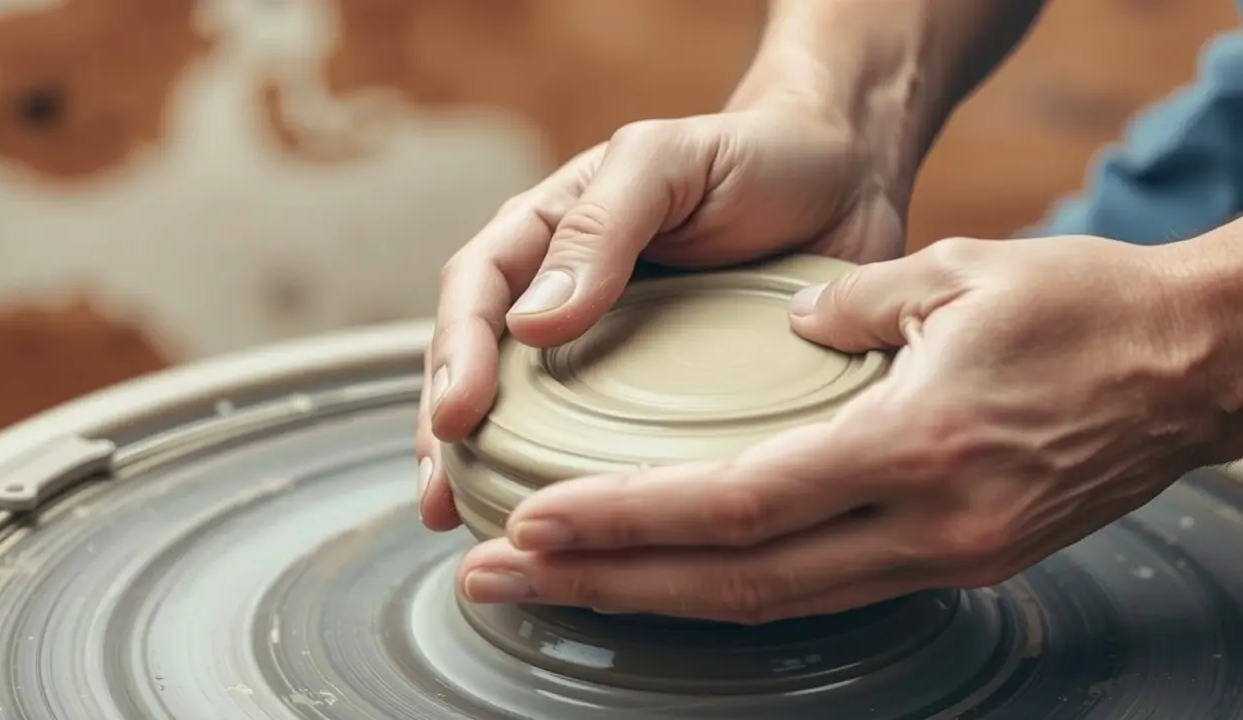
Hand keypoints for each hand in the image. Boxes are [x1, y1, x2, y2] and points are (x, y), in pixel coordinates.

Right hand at [417, 103, 906, 528]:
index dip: (454, 354)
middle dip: (447, 430)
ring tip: (469, 518)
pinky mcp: (664, 391)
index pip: (476, 288)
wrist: (846, 179)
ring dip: (490, 466)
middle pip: (480, 362)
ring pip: (527, 410)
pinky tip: (567, 519)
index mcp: (552, 229)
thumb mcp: (668, 161)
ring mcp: (611, 347)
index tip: (456, 416)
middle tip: (441, 494)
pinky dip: (574, 479)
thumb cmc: (755, 155)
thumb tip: (531, 320)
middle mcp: (567, 294)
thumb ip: (602, 223)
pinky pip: (604, 437)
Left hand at [453, 235, 1224, 622]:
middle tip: (500, 580)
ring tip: (560, 588)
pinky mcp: (958, 562)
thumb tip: (785, 327)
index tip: (537, 522)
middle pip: (733, 581)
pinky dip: (730, 588)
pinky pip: (820, 590)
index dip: (626, 521)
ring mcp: (944, 559)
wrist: (1197, 370)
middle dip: (604, 587)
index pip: (736, 503)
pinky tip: (672, 578)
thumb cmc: (1088, 311)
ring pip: (770, 603)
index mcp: (914, 446)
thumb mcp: (961, 272)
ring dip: (654, 599)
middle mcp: (923, 525)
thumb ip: (850, 304)